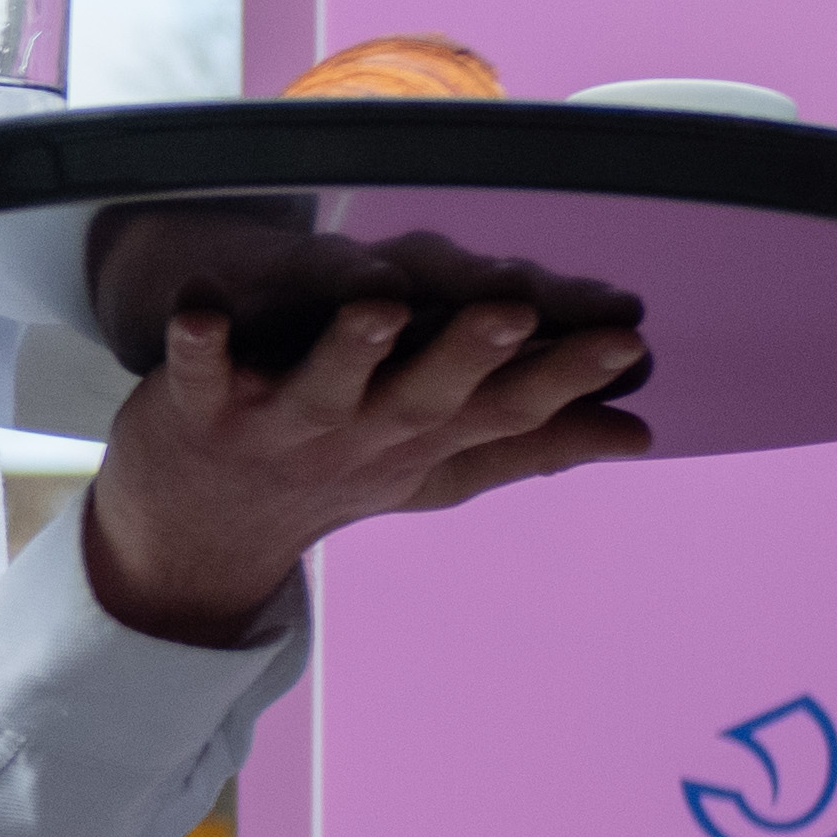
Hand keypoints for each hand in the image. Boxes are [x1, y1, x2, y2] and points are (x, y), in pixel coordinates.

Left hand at [75, 286, 654, 645]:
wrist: (197, 532)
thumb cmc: (336, 475)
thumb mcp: (440, 468)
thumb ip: (533, 442)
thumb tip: (639, 433)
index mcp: (422, 439)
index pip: (506, 409)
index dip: (566, 377)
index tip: (628, 339)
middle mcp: (360, 435)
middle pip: (423, 398)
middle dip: (470, 353)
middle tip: (515, 309)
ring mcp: (279, 425)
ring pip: (321, 386)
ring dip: (349, 349)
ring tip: (379, 305)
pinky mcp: (198, 408)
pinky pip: (197, 374)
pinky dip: (198, 346)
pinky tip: (196, 310)